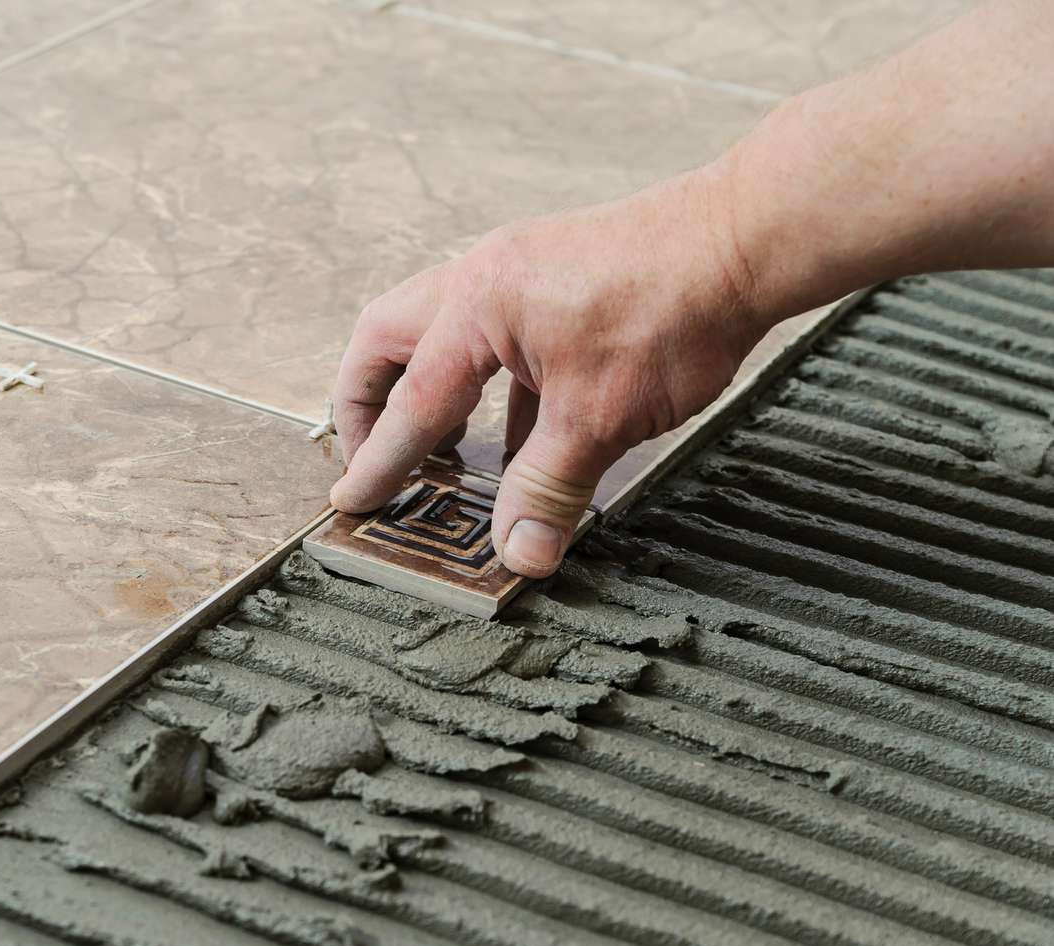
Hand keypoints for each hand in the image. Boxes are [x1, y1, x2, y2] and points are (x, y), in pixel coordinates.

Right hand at [329, 168, 772, 577]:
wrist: (745, 238)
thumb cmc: (673, 307)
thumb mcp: (602, 417)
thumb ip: (549, 488)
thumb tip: (520, 552)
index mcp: (475, 307)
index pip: (413, 404)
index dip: (380, 463)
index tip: (353, 502)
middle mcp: (481, 279)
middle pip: (386, 342)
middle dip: (367, 405)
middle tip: (373, 461)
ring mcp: (516, 273)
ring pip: (436, 334)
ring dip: (425, 392)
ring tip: (440, 454)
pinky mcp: (552, 280)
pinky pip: (493, 339)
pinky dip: (487, 389)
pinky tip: (518, 435)